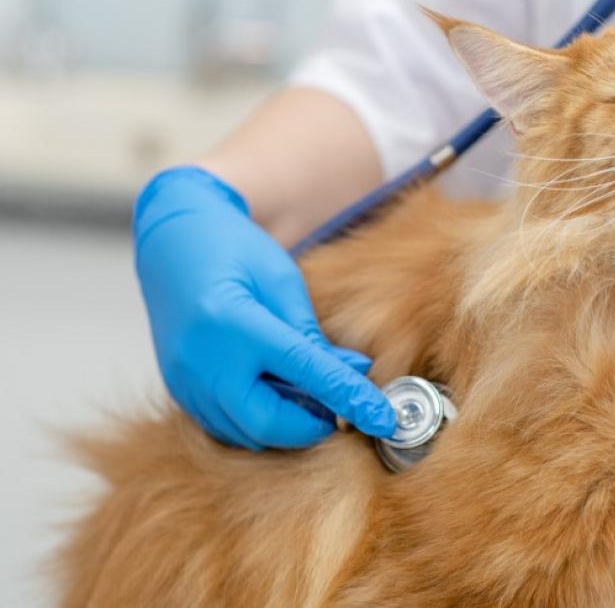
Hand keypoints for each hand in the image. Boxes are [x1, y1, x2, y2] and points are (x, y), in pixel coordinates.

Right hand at [134, 166, 395, 449]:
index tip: (384, 419)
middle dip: (313, 426)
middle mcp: (204, 362)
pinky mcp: (179, 389)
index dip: (351, 399)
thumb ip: (313, 335)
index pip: (307, 374)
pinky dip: (259, 418)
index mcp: (236, 324)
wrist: (171, 242)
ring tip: (313, 397)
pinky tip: (281, 395)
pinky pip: (225, 424)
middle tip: (342, 410)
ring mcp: (186, 381)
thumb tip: (355, 373)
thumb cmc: (234, 249)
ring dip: (287, 425)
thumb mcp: (282, 282)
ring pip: (246, 432)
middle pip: (269, 424)